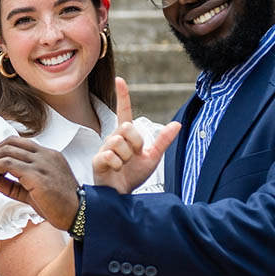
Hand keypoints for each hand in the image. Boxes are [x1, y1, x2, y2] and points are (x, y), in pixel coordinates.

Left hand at [0, 136, 79, 230]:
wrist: (78, 214)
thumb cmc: (58, 205)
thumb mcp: (36, 188)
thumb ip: (17, 181)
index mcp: (48, 155)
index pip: (19, 142)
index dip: (2, 151)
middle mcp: (45, 155)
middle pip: (10, 142)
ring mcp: (41, 163)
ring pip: (6, 150)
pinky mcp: (36, 175)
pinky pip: (7, 164)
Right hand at [92, 77, 181, 192]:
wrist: (123, 195)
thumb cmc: (134, 176)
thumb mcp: (153, 157)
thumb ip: (163, 141)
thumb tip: (177, 124)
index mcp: (126, 136)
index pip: (125, 112)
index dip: (123, 96)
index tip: (120, 80)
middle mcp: (113, 138)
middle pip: (127, 128)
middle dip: (136, 143)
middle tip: (133, 156)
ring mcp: (104, 149)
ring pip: (119, 142)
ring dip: (127, 157)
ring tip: (123, 165)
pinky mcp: (98, 160)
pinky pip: (111, 156)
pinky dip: (118, 165)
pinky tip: (116, 170)